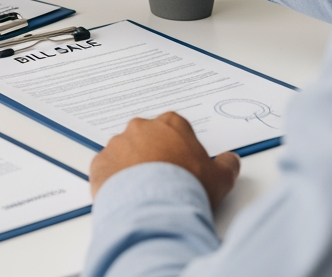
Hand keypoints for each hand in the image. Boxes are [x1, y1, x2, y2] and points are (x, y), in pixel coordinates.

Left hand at [89, 111, 240, 209]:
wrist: (154, 207)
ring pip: (125, 153)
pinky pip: (107, 169)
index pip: (175, 129)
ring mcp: (117, 144)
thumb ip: (227, 165)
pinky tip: (126, 197)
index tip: (182, 166)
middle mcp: (141, 128)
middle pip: (148, 138)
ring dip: (132, 167)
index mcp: (170, 124)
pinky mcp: (100, 163)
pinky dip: (114, 180)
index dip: (179, 149)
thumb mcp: (220, 178)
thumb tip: (231, 161)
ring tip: (144, 192)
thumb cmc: (187, 187)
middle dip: (154, 154)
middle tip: (163, 180)